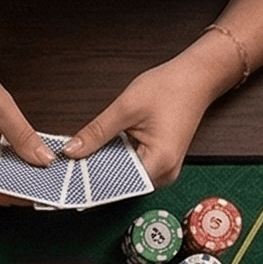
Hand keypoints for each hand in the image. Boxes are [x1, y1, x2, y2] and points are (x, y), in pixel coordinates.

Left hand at [64, 52, 222, 188]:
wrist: (196, 77)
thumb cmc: (171, 88)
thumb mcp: (126, 107)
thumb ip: (96, 132)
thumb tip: (72, 150)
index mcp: (159, 162)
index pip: (116, 186)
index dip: (89, 186)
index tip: (66, 185)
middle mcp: (164, 173)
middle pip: (119, 185)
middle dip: (92, 178)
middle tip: (65, 173)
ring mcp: (163, 170)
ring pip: (124, 178)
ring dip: (102, 170)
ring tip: (77, 164)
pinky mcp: (159, 163)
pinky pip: (131, 169)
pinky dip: (114, 162)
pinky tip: (96, 156)